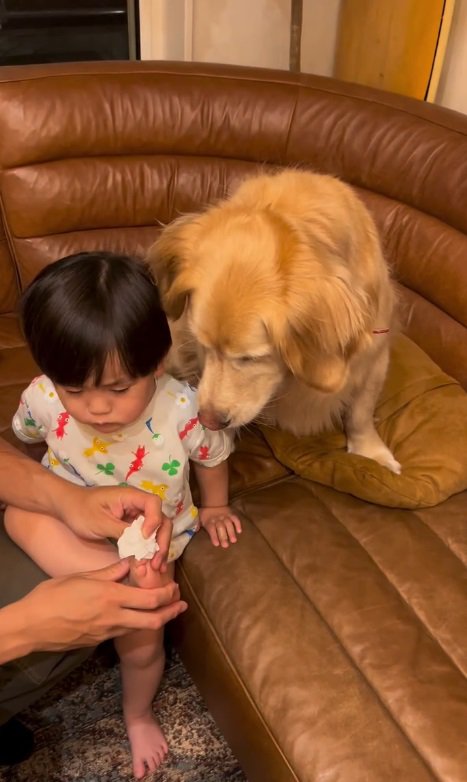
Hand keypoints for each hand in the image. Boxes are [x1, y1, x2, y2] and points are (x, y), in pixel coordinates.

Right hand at [17, 560, 186, 654]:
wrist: (32, 626)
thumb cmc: (52, 596)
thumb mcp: (82, 577)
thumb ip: (109, 571)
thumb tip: (128, 563)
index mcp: (111, 596)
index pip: (150, 598)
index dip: (167, 594)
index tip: (175, 586)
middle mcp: (114, 617)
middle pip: (153, 619)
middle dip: (171, 611)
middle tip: (181, 603)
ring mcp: (106, 632)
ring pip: (140, 628)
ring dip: (155, 619)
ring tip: (164, 610)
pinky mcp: (98, 641)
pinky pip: (123, 631)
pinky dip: (135, 623)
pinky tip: (134, 615)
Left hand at [56, 484, 171, 568]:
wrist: (66, 506)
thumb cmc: (80, 510)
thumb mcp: (99, 522)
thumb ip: (122, 531)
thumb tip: (141, 544)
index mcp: (129, 496)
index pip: (153, 503)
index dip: (154, 521)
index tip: (145, 538)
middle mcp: (137, 504)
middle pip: (161, 518)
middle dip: (162, 540)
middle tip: (156, 562)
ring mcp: (135, 514)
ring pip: (157, 529)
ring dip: (159, 547)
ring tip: (157, 567)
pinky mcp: (132, 525)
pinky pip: (147, 536)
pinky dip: (150, 549)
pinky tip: (151, 564)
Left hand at [198, 506, 241, 547]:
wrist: (213, 503)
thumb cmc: (206, 514)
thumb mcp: (199, 517)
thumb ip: (197, 524)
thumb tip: (194, 530)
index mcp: (209, 521)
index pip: (211, 529)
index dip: (214, 536)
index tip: (216, 544)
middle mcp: (218, 519)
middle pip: (221, 527)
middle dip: (223, 536)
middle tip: (226, 545)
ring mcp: (225, 516)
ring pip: (228, 524)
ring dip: (231, 532)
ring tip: (233, 540)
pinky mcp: (231, 514)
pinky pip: (235, 518)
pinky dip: (238, 524)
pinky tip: (239, 531)